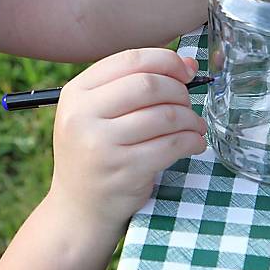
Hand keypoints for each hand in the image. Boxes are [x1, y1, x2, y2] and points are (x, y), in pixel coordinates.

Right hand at [47, 48, 206, 235]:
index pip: (129, 60)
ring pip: (164, 115)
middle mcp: (83, 115)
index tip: (186, 71)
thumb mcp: (94, 113)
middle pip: (148, 85)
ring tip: (194, 126)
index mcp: (76, 93)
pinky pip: (172, 145)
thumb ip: (131, 85)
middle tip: (187, 103)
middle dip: (179, 91)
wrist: (78, 209)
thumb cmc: (94, 153)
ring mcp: (102, 144)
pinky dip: (191, 141)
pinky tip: (193, 144)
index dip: (166, 61)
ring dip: (190, 118)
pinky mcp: (124, 170)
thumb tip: (187, 63)